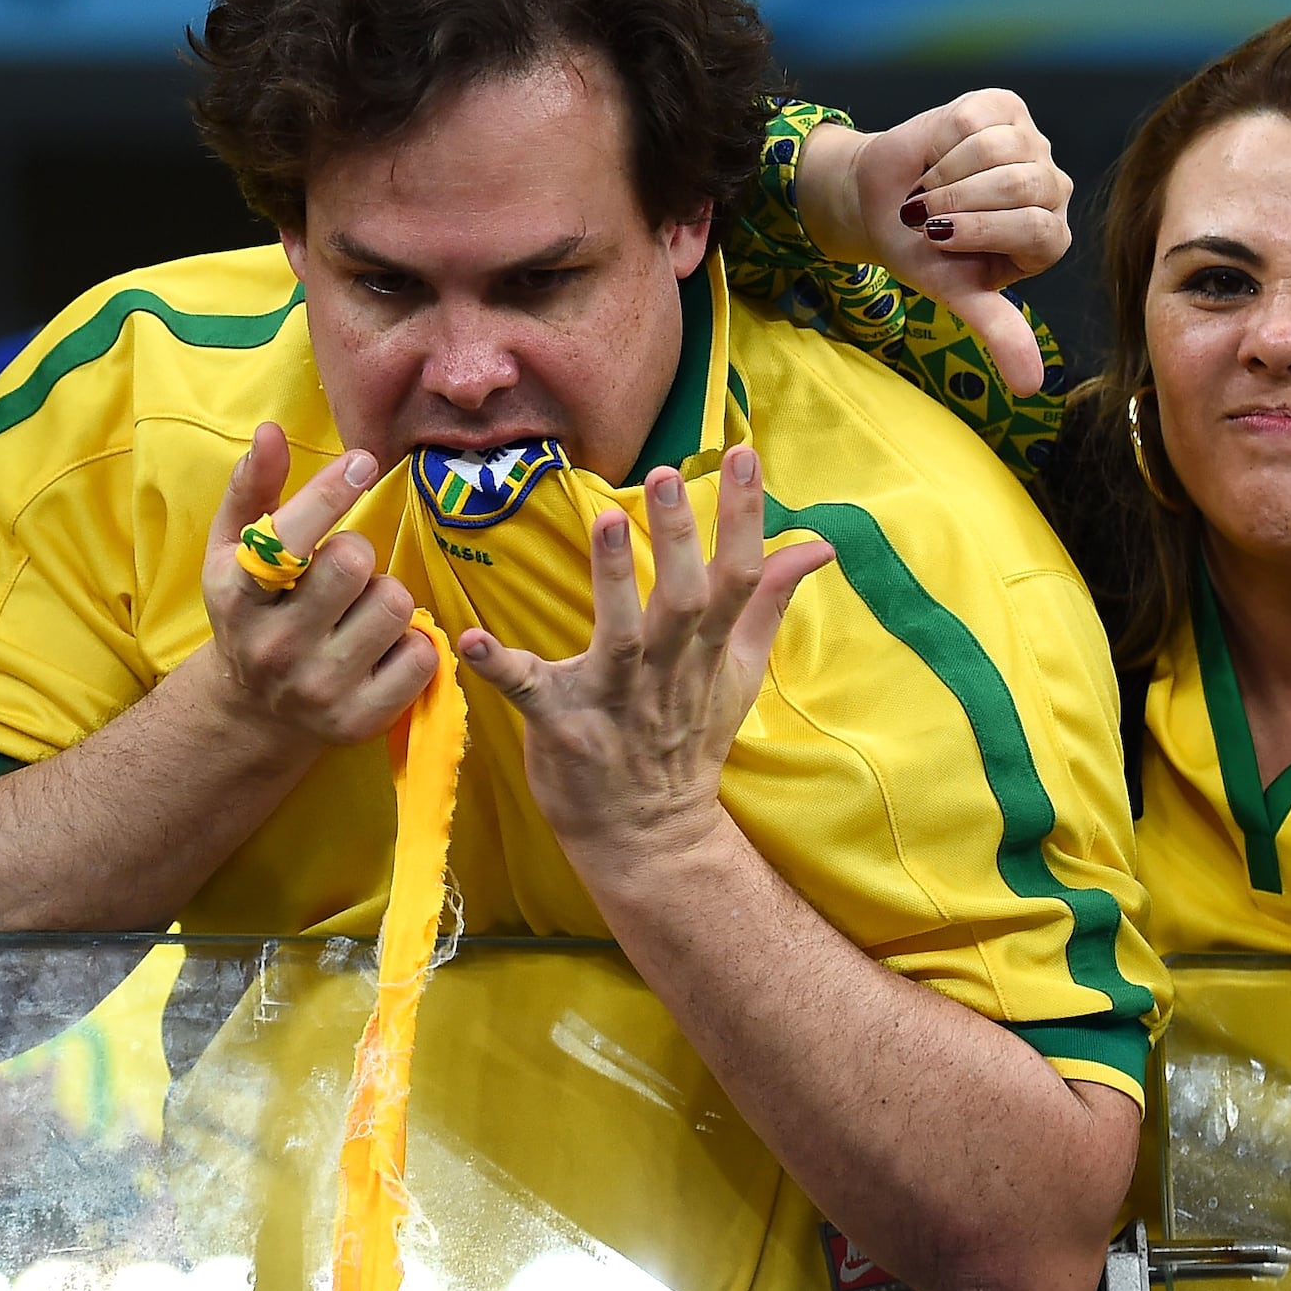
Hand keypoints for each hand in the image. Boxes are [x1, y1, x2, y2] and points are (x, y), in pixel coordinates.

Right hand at [192, 424, 437, 750]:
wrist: (253, 712)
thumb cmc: (251, 612)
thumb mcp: (233, 551)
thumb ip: (251, 488)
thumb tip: (270, 431)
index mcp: (239, 596)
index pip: (288, 537)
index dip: (329, 493)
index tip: (362, 463)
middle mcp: (275, 647)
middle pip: (354, 563)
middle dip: (358, 554)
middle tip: (344, 571)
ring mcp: (319, 689)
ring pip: (395, 605)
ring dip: (387, 597)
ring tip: (359, 611)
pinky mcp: (361, 720)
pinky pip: (423, 656)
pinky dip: (413, 644)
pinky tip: (381, 648)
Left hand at [457, 445, 834, 875]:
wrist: (650, 835)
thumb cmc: (687, 739)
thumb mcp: (739, 671)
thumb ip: (768, 602)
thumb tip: (817, 544)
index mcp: (708, 651)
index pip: (739, 576)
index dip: (744, 516)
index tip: (742, 454)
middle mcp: (668, 670)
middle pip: (686, 600)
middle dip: (680, 538)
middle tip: (667, 476)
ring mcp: (616, 700)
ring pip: (621, 636)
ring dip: (614, 580)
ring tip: (608, 521)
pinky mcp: (563, 726)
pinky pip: (529, 692)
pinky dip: (501, 667)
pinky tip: (474, 640)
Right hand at [799, 91, 1070, 395]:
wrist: (879, 201)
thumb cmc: (920, 252)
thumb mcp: (955, 293)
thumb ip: (998, 330)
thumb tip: (1030, 387)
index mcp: (1048, 239)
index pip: (1039, 230)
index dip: (981, 231)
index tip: (936, 239)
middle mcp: (1051, 189)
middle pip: (1024, 185)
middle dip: (960, 201)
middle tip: (926, 216)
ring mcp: (1031, 144)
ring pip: (1002, 148)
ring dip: (947, 173)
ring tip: (928, 190)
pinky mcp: (1005, 108)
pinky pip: (980, 118)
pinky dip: (944, 140)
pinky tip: (935, 155)